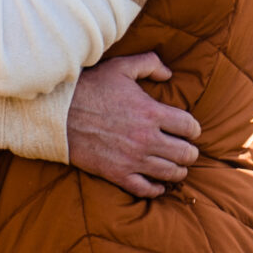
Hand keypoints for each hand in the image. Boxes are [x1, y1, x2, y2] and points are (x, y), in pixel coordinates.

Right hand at [66, 53, 201, 199]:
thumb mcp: (121, 67)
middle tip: (185, 149)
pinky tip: (157, 183)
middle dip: (189, 152)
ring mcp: (133, 159)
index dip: (193, 129)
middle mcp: (146, 138)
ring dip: (178, 170)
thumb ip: (150, 64)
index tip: (189, 130)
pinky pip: (147, 189)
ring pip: (171, 173)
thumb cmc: (91, 88)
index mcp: (151, 112)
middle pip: (186, 154)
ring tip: (175, 165)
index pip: (189, 127)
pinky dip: (157, 189)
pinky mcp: (118, 174)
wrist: (59, 114)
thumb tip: (169, 74)